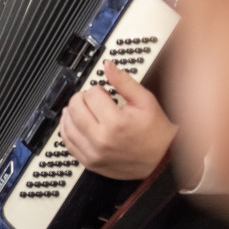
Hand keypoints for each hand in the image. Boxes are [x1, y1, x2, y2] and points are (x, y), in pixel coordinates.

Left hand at [60, 59, 176, 179]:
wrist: (161, 161)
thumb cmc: (156, 133)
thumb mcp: (145, 101)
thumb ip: (124, 82)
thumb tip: (108, 66)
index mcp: (116, 123)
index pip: (91, 94)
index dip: (98, 89)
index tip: (105, 93)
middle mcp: (101, 140)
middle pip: (74, 108)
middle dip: (82, 98)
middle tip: (94, 100)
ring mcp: (93, 153)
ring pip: (67, 125)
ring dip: (72, 112)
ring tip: (84, 109)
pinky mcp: (89, 162)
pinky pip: (67, 142)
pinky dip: (68, 129)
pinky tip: (76, 122)